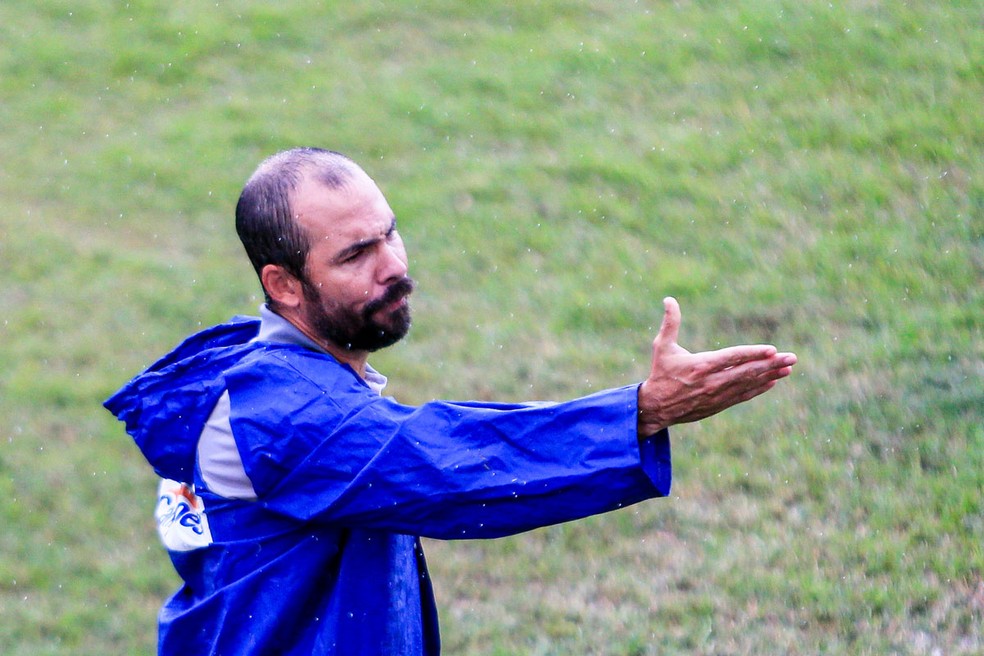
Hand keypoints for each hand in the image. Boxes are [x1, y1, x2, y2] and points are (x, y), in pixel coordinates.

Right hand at [637, 297, 796, 435]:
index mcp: (700, 365)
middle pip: (747, 372)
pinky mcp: (719, 404)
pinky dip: (759, 388)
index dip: (753, 354)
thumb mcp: (662, 347)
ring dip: (770, 375)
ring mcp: (717, 395)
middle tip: (792, 357)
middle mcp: (712, 382)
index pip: (732, 358)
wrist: (656, 408)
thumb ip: (670, 323)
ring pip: (748, 384)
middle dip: (771, 364)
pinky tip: (773, 381)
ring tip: (789, 368)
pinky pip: (744, 396)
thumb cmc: (661, 373)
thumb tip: (669, 299)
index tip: (772, 349)